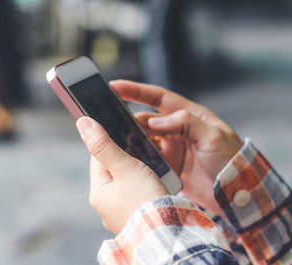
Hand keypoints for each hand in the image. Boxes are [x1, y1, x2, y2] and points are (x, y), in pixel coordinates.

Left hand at [76, 117, 168, 233]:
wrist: (169, 232)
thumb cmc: (146, 200)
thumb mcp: (124, 167)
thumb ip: (103, 145)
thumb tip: (83, 124)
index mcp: (98, 194)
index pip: (98, 159)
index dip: (111, 145)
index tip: (126, 137)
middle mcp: (105, 207)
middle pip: (112, 171)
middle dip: (126, 160)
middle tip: (142, 156)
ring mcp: (120, 214)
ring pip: (125, 183)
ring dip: (136, 174)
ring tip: (150, 171)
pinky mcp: (135, 218)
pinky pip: (135, 196)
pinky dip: (143, 188)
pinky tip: (153, 185)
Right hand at [110, 80, 242, 216]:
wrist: (236, 193)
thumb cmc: (231, 159)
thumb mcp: (213, 136)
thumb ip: (185, 122)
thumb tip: (155, 121)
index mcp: (187, 115)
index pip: (156, 97)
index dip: (134, 90)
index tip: (113, 86)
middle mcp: (176, 129)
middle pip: (145, 119)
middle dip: (127, 120)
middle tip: (109, 124)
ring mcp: (170, 147)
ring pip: (142, 139)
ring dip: (130, 140)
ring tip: (116, 143)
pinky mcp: (167, 165)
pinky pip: (146, 158)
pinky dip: (136, 158)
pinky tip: (128, 160)